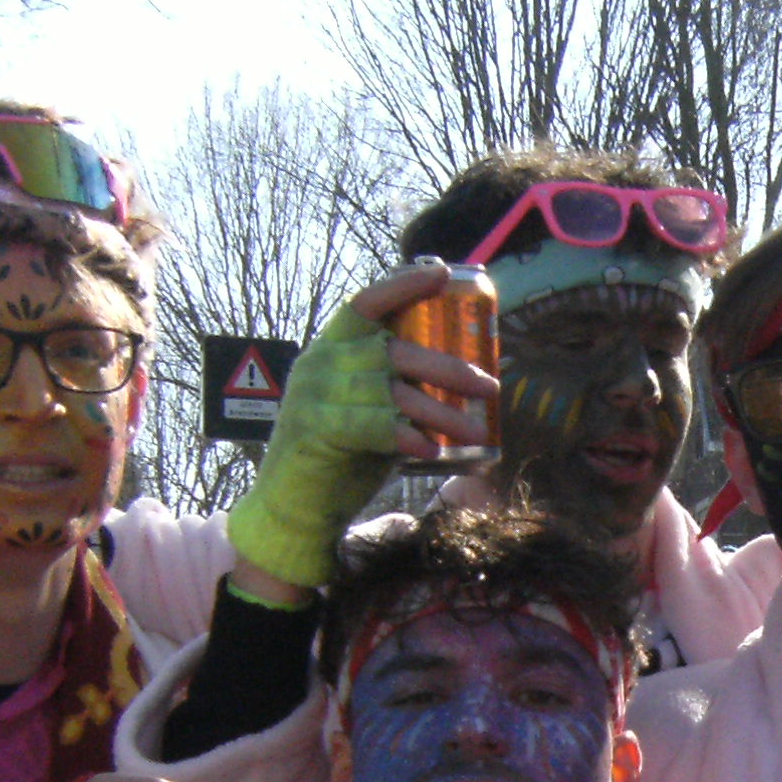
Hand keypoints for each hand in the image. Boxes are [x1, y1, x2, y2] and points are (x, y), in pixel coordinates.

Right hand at [223, 265, 499, 592]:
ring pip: (390, 392)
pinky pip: (371, 426)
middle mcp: (320, 363)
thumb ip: (398, 388)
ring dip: (440, 412)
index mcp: (331, 349)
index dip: (403, 285)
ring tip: (476, 429)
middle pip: (393, 350)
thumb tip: (465, 380)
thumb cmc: (341, 456)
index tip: (442, 274)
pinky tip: (432, 449)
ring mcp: (314, 394)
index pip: (366, 303)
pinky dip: (405, 436)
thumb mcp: (370, 410)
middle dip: (447, 366)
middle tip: (489, 385)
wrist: (292, 506)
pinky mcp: (315, 428)